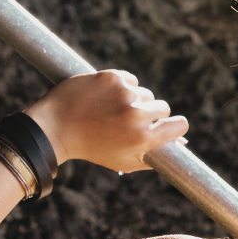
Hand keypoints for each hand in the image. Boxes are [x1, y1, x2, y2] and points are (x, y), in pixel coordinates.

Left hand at [25, 70, 187, 172]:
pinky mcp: (111, 77)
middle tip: (132, 120)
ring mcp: (124, 93)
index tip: (167, 126)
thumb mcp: (125, 160)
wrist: (54, 127)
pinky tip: (106, 97)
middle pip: (163, 108)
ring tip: (112, 110)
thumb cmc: (91, 148)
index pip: (179, 125)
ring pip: (145, 93)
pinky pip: (130, 80)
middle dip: (151, 114)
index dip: (175, 126)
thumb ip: (156, 154)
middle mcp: (137, 115)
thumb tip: (182, 143)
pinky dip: (122, 87)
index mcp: (143, 138)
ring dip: (135, 100)